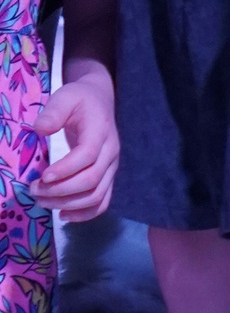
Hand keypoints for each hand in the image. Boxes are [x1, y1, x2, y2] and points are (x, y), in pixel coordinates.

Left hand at [33, 69, 118, 220]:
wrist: (100, 101)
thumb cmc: (80, 100)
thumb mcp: (65, 97)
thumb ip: (54, 111)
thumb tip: (40, 129)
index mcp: (101, 131)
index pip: (87, 156)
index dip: (66, 169)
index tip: (42, 176)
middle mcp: (111, 152)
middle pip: (91, 180)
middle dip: (60, 190)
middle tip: (34, 190)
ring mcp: (112, 167)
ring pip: (96, 195)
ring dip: (68, 204)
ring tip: (42, 201)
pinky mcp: (108, 177)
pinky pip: (102, 202)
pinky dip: (84, 214)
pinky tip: (63, 215)